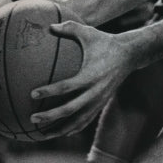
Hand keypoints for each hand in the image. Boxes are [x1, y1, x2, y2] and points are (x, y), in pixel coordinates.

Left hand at [28, 22, 137, 136]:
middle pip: (70, 109)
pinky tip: (60, 133)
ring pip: (78, 120)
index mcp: (90, 75)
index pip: (66, 87)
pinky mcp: (101, 104)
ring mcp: (99, 100)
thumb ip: (68, 28)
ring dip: (60, 129)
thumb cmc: (105, 41)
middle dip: (50, 116)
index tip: (33, 94)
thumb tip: (48, 26)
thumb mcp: (88, 32)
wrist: (130, 55)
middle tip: (32, 119)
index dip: (49, 92)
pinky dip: (73, 128)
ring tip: (42, 135)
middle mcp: (95, 92)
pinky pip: (86, 120)